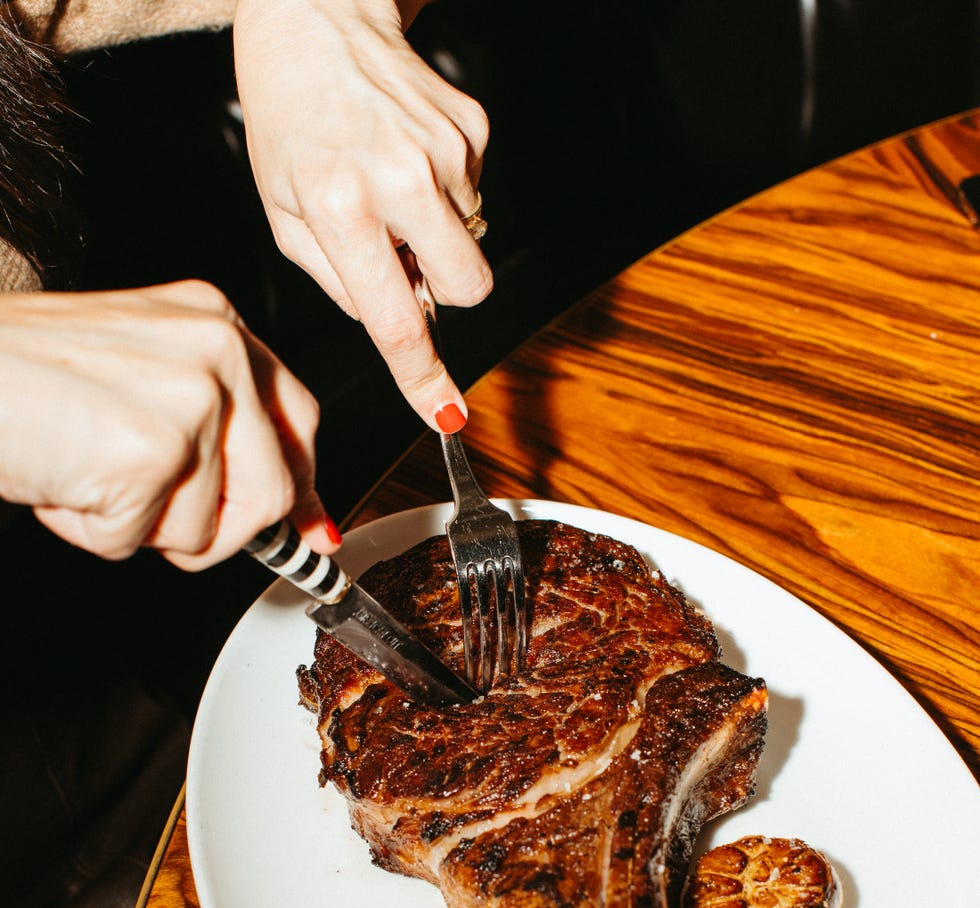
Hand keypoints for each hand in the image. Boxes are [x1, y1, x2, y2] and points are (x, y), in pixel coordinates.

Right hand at [0, 280, 335, 567]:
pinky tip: (61, 478)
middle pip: (272, 491)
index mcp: (217, 322)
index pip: (299, 419)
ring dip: (138, 528)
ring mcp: (190, 397)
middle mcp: (216, 348)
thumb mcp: (141, 380)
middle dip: (212, 527)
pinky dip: (91, 531)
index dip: (301, 488)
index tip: (310, 533)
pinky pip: (141, 541)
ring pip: (208, 530)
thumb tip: (298, 516)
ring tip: (83, 470)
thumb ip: (221, 433)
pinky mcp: (151, 449)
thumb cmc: (22, 377)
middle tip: (141, 502)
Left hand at [233, 0, 491, 428]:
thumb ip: (340, 283)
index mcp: (341, 207)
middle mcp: (400, 178)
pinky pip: (474, 195)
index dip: (423, 378)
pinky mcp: (472, 127)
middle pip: (468, 288)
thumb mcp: (284, 214)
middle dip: (446, 290)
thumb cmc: (291, 122)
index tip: (447, 416)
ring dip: (434, 231)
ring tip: (386, 182)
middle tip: (401, 257)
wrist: (316, 18)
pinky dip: (442, 190)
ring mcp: (444, 149)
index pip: (396, 319)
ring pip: (471, 241)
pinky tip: (404, 153)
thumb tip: (404, 324)